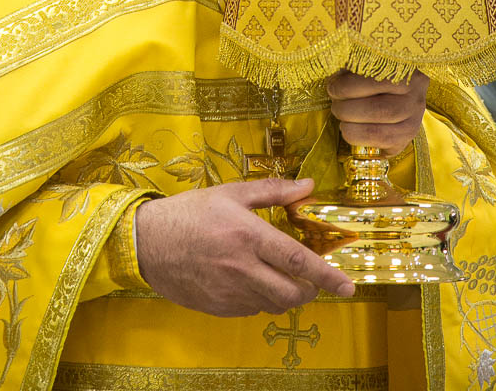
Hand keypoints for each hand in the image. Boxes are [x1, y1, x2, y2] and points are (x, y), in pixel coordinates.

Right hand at [135, 177, 354, 315]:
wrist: (147, 241)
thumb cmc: (190, 212)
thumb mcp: (231, 192)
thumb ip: (273, 190)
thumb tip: (308, 186)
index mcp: (248, 235)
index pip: (297, 260)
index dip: (327, 275)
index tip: (348, 286)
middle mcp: (241, 268)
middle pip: (291, 292)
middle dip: (310, 290)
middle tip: (311, 279)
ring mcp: (229, 292)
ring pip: (274, 305)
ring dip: (286, 295)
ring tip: (280, 276)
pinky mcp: (218, 307)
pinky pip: (252, 310)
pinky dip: (262, 300)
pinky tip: (253, 281)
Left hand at [327, 70, 428, 154]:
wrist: (403, 88)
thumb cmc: (378, 72)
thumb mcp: (369, 61)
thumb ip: (353, 67)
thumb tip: (334, 81)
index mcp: (407, 73)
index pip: (376, 82)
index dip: (347, 87)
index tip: (333, 87)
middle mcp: (415, 99)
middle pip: (378, 110)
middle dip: (347, 110)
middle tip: (336, 105)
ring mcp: (414, 123)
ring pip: (378, 133)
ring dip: (351, 129)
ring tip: (342, 120)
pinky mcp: (407, 140)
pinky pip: (381, 147)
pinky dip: (360, 141)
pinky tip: (352, 130)